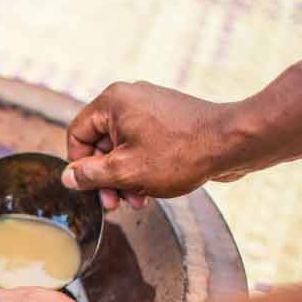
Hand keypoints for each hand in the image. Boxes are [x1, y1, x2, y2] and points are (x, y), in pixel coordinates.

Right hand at [61, 81, 242, 209]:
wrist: (234, 143)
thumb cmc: (181, 153)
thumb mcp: (126, 171)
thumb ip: (91, 175)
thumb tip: (68, 177)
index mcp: (113, 102)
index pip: (77, 133)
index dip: (79, 165)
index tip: (89, 188)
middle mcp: (129, 98)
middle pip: (100, 142)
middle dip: (106, 177)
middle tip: (113, 203)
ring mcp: (151, 107)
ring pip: (122, 146)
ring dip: (124, 176)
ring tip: (137, 201)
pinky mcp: (168, 119)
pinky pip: (143, 143)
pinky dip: (142, 166)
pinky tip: (152, 188)